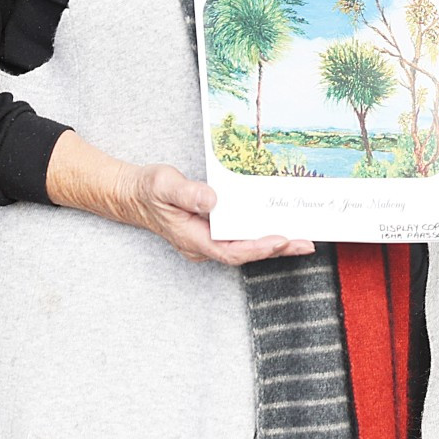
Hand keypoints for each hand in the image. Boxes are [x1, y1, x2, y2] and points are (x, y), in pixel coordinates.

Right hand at [46, 131, 314, 265]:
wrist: (132, 195)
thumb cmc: (147, 190)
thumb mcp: (164, 185)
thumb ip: (188, 193)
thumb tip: (212, 200)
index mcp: (192, 239)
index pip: (229, 251)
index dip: (256, 248)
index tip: (280, 240)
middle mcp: (202, 245)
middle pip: (244, 254)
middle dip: (276, 250)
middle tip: (306, 244)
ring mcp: (207, 241)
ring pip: (245, 248)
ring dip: (274, 245)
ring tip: (303, 241)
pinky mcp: (212, 233)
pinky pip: (240, 238)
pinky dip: (261, 235)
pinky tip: (280, 229)